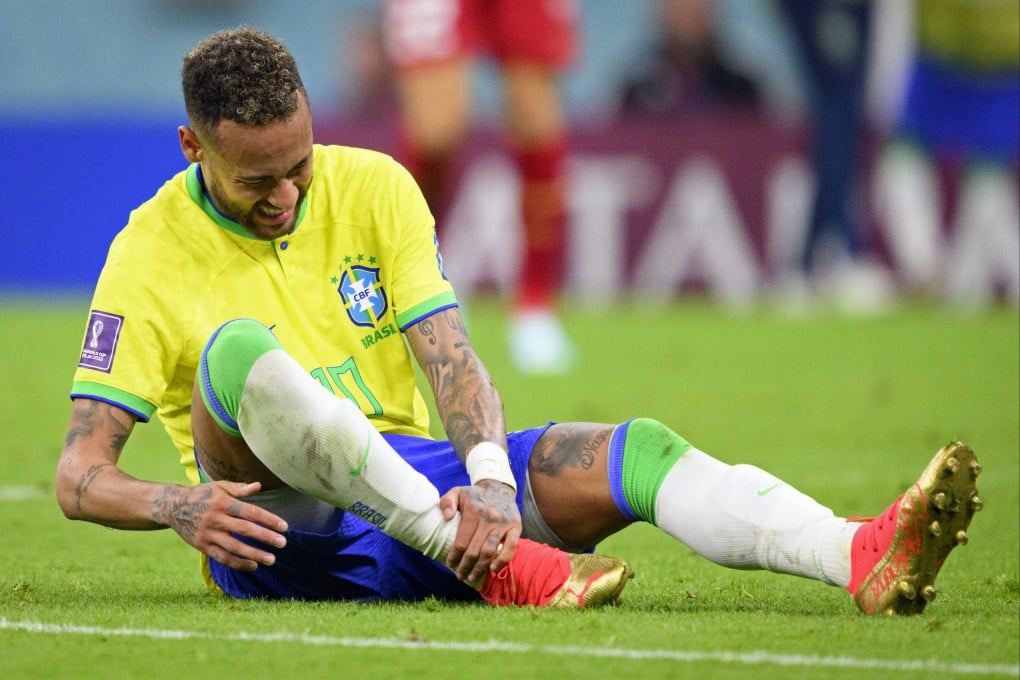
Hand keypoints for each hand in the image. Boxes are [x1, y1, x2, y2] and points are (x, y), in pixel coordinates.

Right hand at [157, 481, 288, 570]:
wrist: (172, 506)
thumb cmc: (202, 495)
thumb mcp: (219, 487)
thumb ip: (240, 489)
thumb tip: (259, 486)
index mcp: (223, 503)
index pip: (250, 512)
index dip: (268, 519)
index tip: (284, 527)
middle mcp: (216, 519)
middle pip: (244, 530)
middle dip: (265, 537)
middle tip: (282, 543)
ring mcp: (208, 534)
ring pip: (234, 547)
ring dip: (253, 554)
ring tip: (271, 559)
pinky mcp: (202, 545)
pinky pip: (222, 557)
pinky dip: (238, 563)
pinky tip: (253, 565)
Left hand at [440, 480, 520, 584]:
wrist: (499, 488)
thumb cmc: (475, 495)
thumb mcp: (457, 492)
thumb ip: (447, 502)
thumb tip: (446, 518)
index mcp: (473, 511)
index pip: (461, 541)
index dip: (454, 556)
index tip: (449, 564)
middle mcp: (489, 518)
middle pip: (474, 550)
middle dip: (465, 566)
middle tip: (460, 575)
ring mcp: (503, 524)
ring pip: (490, 551)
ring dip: (480, 568)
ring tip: (472, 577)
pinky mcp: (516, 526)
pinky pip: (511, 547)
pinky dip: (502, 560)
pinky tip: (493, 569)